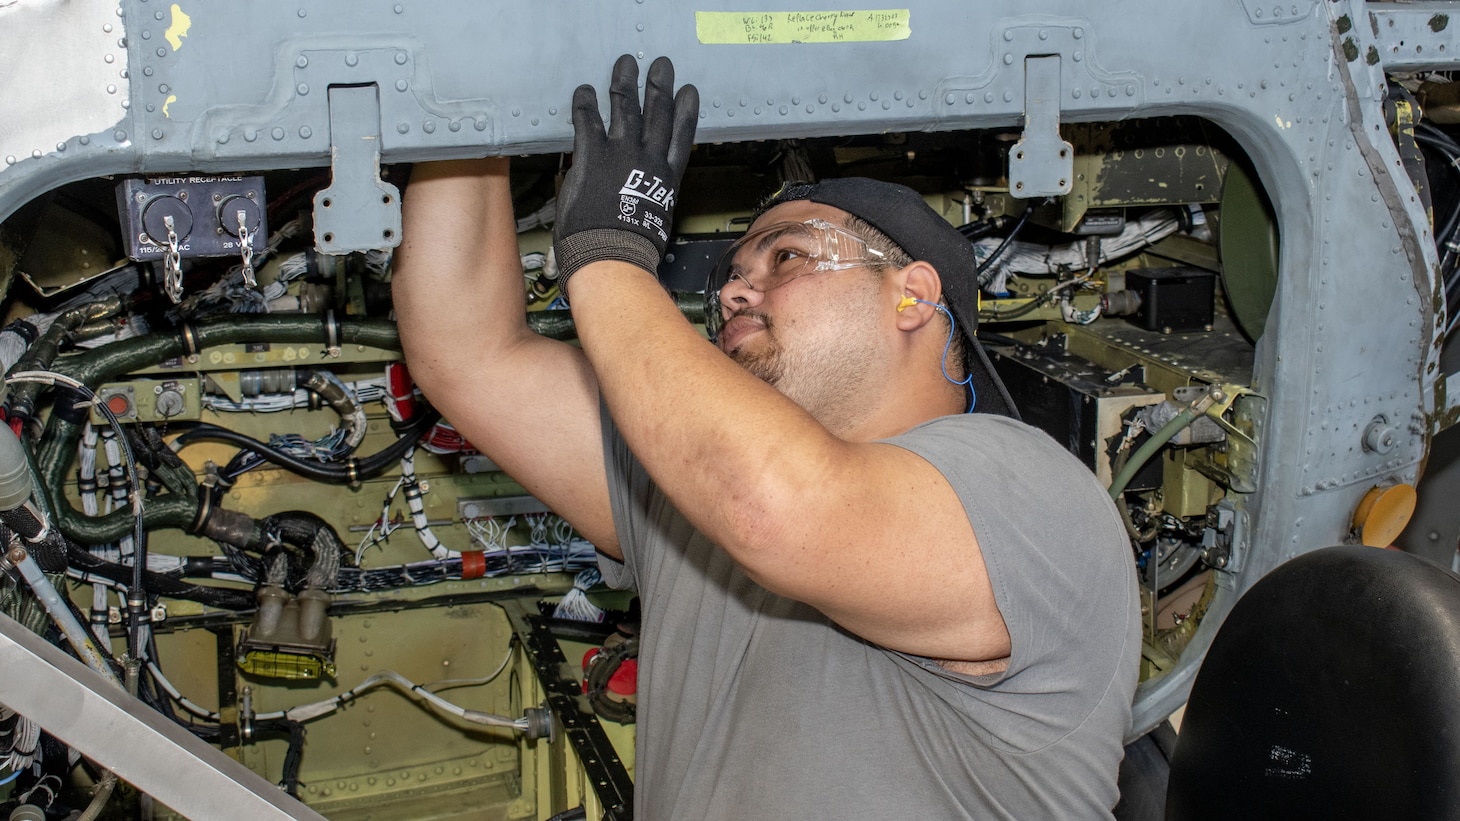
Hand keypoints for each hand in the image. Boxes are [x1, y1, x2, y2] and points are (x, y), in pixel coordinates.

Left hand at [553, 54, 698, 302]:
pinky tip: (584, 90)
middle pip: (657, 115)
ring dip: (625, 83)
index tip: (688, 92)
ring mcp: (620, 155)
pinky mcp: (592, 156)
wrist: (611, 255)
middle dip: (659, 87)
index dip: (685, 112)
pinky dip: (585, 104)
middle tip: (661, 65)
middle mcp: (647, 161)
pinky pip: (588, 122)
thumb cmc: (631, 249)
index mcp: (665, 179)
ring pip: (626, 109)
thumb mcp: (653, 222)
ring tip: (626, 63)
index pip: (680, 138)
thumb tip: (639, 206)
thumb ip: (647, 203)